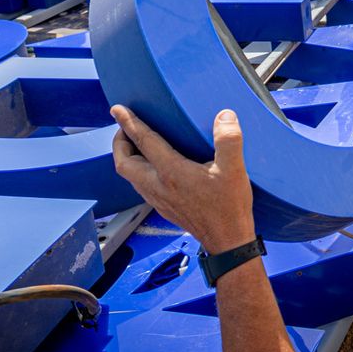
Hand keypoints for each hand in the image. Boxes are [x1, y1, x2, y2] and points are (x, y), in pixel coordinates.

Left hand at [112, 105, 255, 251]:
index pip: (143, 142)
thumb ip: (229, 140)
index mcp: (172, 172)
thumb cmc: (229, 207)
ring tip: (135, 143)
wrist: (227, 242)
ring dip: (127, 157)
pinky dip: (137, 171)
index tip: (118, 109)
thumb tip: (225, 116)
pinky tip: (152, 167)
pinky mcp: (163, 207)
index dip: (129, 123)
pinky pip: (139, 186)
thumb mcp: (234, 170)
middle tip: (126, 127)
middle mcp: (158, 186)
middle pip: (124, 163)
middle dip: (120, 142)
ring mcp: (158, 199)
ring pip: (129, 176)